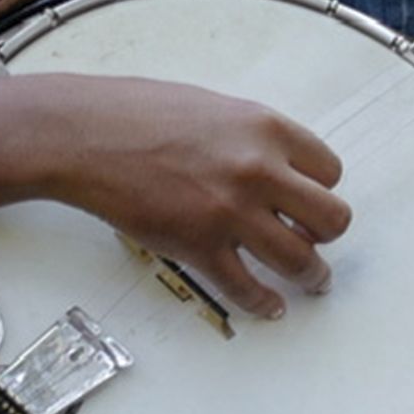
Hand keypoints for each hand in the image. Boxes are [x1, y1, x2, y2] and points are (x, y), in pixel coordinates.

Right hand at [23, 73, 349, 321]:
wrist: (81, 134)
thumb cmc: (136, 114)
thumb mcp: (215, 108)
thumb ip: (254, 138)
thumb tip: (280, 166)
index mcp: (266, 129)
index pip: (330, 171)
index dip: (323, 190)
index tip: (313, 201)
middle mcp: (258, 170)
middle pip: (332, 219)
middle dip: (327, 235)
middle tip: (317, 242)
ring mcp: (230, 212)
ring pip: (302, 261)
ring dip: (312, 276)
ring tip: (311, 281)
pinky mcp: (199, 246)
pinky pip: (249, 289)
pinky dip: (264, 303)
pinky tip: (269, 305)